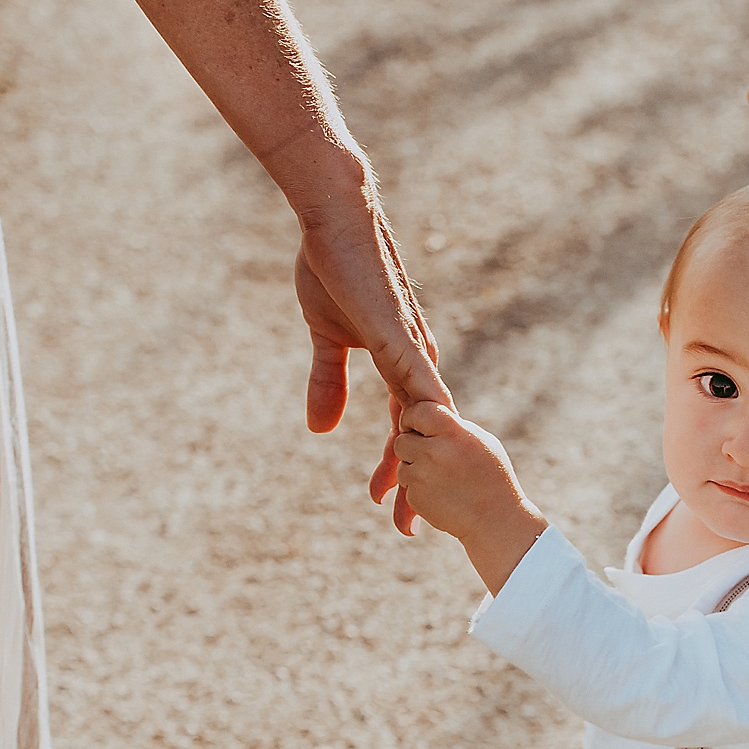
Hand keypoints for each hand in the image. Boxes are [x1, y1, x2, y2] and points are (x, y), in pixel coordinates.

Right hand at [292, 163, 440, 507]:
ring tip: (410, 509)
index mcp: (398, 361)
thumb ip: (328, 381)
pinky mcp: (398, 333)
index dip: (399, 468)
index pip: (404, 427)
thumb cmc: (333, 267)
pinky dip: (424, 417)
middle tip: (407, 531)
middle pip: (423, 436)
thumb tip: (320, 429)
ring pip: (423, 420)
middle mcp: (413, 359)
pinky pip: (418, 384)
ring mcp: (409, 347)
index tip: (387, 504)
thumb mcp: (326, 338)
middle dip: (416, 485)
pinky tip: (428, 447)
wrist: (335, 217)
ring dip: (418, 466)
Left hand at [390, 384, 545, 586]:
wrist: (494, 520)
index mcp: (452, 432)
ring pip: (402, 464)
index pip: (418, 411)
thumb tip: (428, 416)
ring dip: (414, 468)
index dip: (414, 417)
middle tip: (426, 453)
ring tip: (439, 477)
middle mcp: (434, 451)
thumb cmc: (492, 477)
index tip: (418, 425)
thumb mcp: (479, 441)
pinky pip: (407, 487)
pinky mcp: (417, 498)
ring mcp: (423, 476)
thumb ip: (451, 427)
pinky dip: (419, 490)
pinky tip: (440, 494)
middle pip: (402, 439)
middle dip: (411, 445)